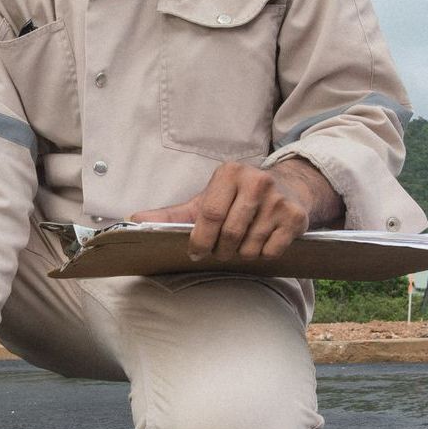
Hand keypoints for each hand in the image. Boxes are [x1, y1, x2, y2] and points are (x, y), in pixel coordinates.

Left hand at [130, 158, 339, 262]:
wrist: (289, 189)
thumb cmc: (238, 198)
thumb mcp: (206, 200)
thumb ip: (171, 214)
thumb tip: (131, 221)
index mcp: (229, 173)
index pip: (209, 214)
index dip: (200, 240)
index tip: (195, 252)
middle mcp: (256, 181)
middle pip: (230, 234)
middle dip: (221, 251)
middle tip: (221, 251)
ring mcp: (278, 199)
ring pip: (250, 246)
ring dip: (242, 254)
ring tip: (243, 243)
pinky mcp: (296, 216)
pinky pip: (272, 251)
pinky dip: (264, 255)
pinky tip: (263, 242)